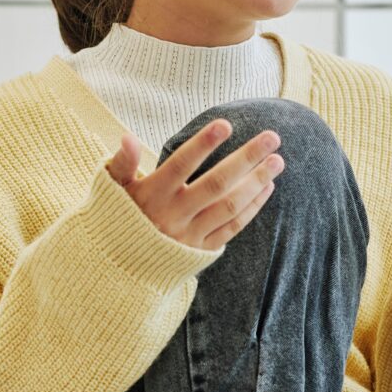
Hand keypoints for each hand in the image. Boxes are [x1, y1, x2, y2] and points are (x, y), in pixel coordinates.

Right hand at [104, 117, 283, 249]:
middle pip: (216, 184)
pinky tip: (267, 186)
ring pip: (229, 206)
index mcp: (152, 195)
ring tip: (278, 160)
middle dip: (246, 159)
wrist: (122, 268)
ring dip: (257, 182)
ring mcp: (190, 235)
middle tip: (272, 136)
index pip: (180, 165)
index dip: (202, 145)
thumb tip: (127, 137)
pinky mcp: (201, 251)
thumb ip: (121, 163)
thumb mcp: (113, 189)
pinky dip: (251, 207)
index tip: (226, 124)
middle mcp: (173, 215)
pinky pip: (232, 228)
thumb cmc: (120, 216)